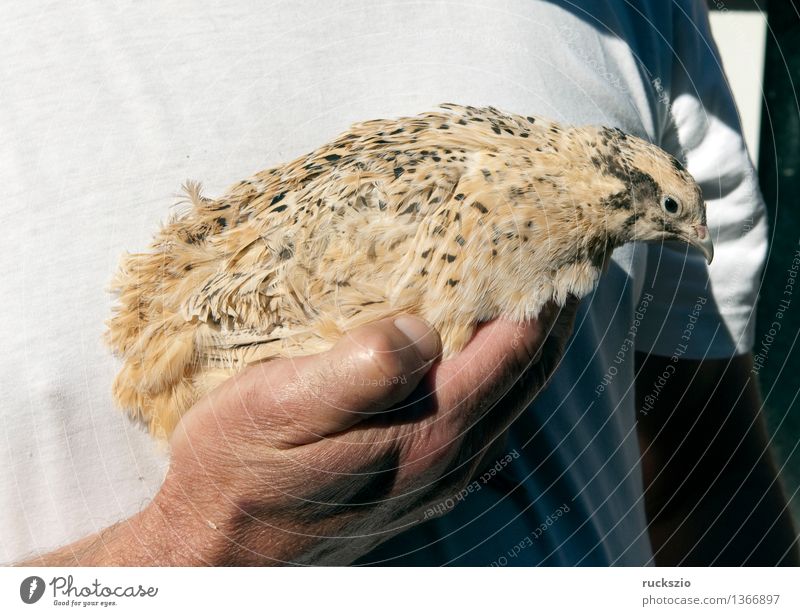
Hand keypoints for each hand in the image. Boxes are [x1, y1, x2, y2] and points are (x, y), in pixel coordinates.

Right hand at [21, 301, 576, 565]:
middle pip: (527, 372)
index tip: (545, 238)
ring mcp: (438, 473)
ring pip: (511, 396)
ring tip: (526, 288)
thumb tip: (428, 328)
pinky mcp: (419, 479)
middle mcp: (449, 456)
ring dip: (527, 341)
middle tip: (553, 253)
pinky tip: (476, 348)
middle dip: (549, 311)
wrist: (219, 547)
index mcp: (429, 430)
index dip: (539, 291)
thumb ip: (365, 369)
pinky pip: (482, 415)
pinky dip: (497, 371)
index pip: (517, 348)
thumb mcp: (285, 405)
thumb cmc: (239, 465)